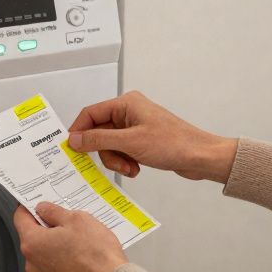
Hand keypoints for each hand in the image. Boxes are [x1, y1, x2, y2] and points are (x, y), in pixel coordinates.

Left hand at [13, 202, 127, 271]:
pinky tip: (80, 250)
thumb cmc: (96, 255)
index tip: (37, 203)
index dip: (28, 206)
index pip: (20, 218)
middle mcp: (33, 262)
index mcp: (32, 242)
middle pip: (32, 235)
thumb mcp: (76, 219)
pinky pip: (54, 263)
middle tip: (65, 217)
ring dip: (56, 240)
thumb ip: (54, 211)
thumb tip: (44, 209)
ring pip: (44, 250)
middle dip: (46, 224)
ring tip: (77, 235)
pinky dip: (63, 255)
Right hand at [68, 91, 237, 181]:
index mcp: (126, 104)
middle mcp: (129, 112)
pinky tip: (136, 167)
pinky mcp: (141, 139)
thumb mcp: (130, 143)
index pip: (90, 113)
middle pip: (99, 132)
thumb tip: (74, 139)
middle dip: (105, 152)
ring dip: (116, 159)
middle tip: (117, 163)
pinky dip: (125, 161)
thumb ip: (98, 140)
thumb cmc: (173, 144)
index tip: (72, 149)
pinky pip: (122, 150)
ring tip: (131, 167)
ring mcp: (135, 126)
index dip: (79, 131)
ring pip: (110, 145)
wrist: (199, 157)